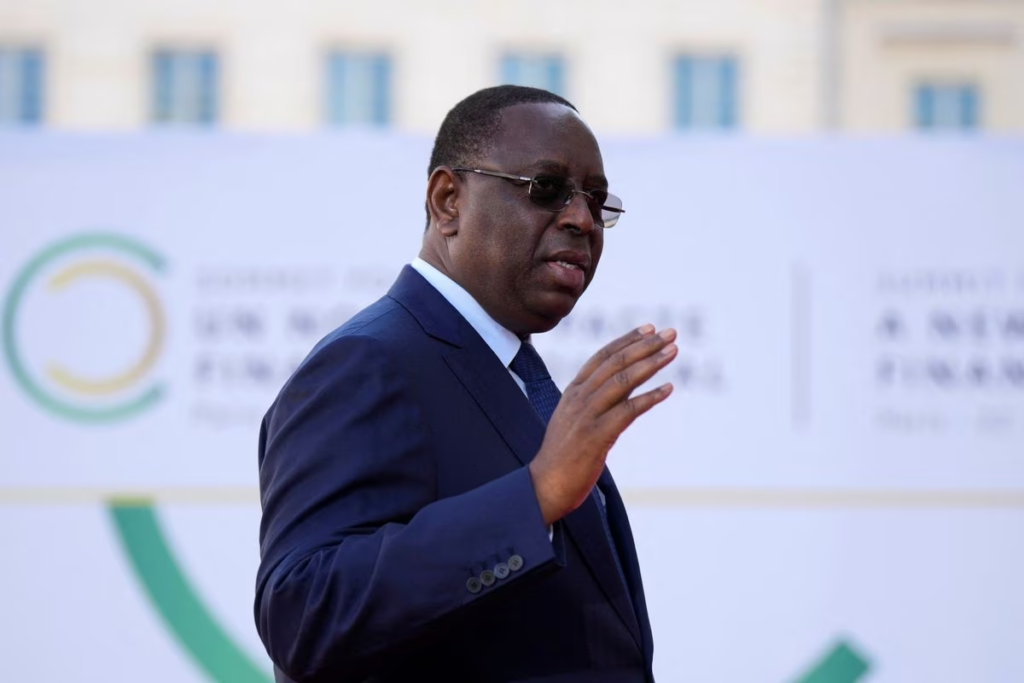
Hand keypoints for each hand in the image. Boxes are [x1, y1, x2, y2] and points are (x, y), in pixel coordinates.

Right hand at [528, 324, 676, 524]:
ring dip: (650, 364)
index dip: (626, 340)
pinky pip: (627, 411)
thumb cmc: (562, 458)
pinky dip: (649, 397)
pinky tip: (668, 389)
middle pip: (615, 363)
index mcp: (572, 393)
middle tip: (670, 333)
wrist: (544, 486)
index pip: (601, 357)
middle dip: (645, 345)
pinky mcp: (596, 437)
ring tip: (673, 351)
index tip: (648, 328)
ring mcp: (586, 416)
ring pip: (622, 381)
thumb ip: (593, 403)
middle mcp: (579, 399)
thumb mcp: (573, 421)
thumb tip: (623, 389)